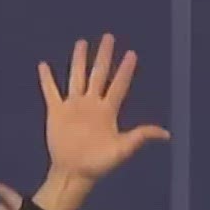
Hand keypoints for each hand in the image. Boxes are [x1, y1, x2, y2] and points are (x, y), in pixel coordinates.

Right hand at [39, 35, 168, 183]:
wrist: (74, 171)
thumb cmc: (99, 163)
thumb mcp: (122, 150)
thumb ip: (140, 137)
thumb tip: (165, 134)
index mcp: (108, 111)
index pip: (119, 85)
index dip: (125, 70)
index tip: (132, 54)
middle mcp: (91, 104)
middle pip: (98, 74)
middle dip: (104, 56)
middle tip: (109, 37)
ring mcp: (73, 106)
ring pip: (77, 77)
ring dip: (78, 60)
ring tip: (81, 43)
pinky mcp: (56, 112)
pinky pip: (51, 92)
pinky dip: (46, 79)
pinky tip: (43, 65)